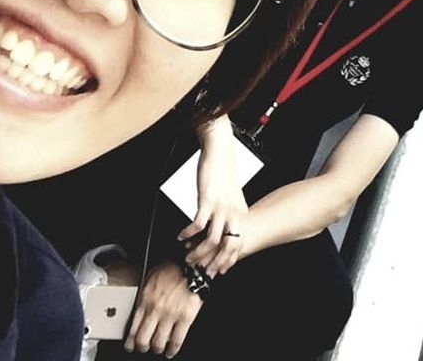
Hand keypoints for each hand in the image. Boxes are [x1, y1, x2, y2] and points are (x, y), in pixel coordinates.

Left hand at [125, 262, 202, 357]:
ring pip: (158, 343)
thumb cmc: (174, 268)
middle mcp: (156, 310)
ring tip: (158, 348)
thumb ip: (144, 293)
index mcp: (146, 299)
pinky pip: (177, 340)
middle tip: (143, 347)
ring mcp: (171, 315)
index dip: (130, 341)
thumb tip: (139, 307)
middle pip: (143, 339)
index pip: (133, 328)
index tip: (130, 345)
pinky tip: (171, 351)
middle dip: (142, 347)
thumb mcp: (152, 276)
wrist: (194, 265)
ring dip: (157, 348)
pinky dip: (173, 349)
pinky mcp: (185, 318)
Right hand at [178, 133, 247, 275]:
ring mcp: (221, 208)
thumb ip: (228, 215)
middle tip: (201, 269)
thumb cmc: (223, 173)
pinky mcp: (207, 201)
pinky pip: (197, 225)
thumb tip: (219, 233)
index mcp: (241, 213)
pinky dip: (187, 235)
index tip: (217, 270)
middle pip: (228, 247)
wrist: (221, 152)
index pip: (237, 244)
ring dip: (198, 252)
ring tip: (187, 256)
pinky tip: (181, 237)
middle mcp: (233, 212)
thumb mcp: (231, 197)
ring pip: (212, 241)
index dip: (227, 260)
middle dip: (213, 262)